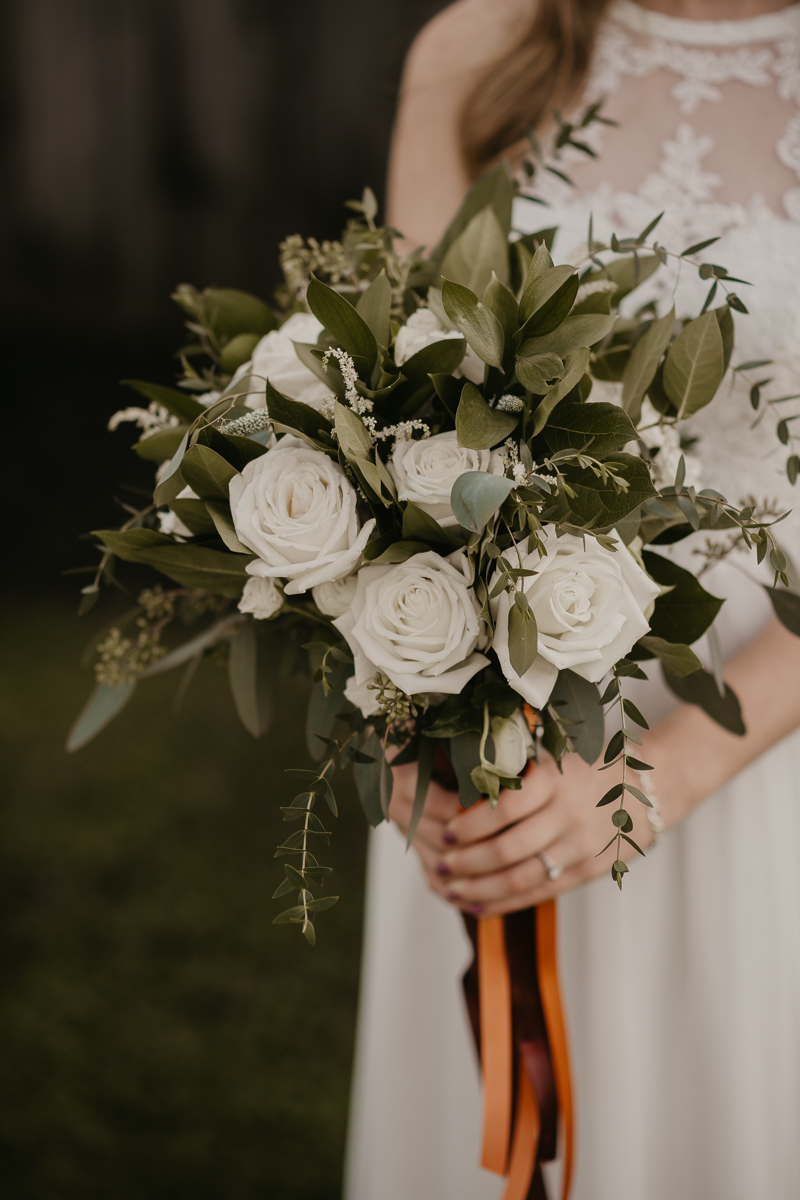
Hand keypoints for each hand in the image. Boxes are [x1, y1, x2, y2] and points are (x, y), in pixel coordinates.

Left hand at [396, 753, 656, 917]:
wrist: (648, 790)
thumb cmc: (586, 770)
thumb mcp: (554, 758)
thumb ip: (516, 773)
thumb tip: (459, 791)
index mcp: (555, 779)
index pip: (504, 806)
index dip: (471, 823)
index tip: (448, 829)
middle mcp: (568, 814)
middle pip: (508, 847)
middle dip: (467, 861)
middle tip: (441, 863)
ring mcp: (580, 846)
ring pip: (521, 877)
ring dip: (480, 888)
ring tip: (451, 889)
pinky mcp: (588, 871)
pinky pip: (539, 893)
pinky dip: (505, 903)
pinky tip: (478, 905)